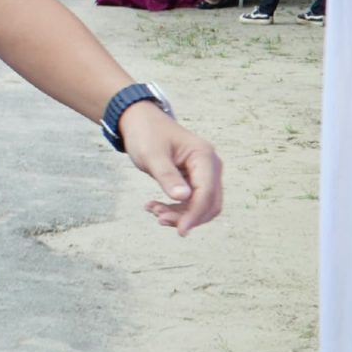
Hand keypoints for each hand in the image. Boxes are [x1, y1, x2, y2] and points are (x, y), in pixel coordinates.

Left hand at [122, 103, 224, 234]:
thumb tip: (183, 197)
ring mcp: (205, 173)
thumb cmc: (146, 134)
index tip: (180, 230)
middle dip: (187, 217)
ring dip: (180, 214)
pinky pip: (192, 201)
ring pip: (202, 205)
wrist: (140, 121)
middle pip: (210, 203)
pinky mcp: (196, 179)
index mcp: (204, 156)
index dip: (195, 214)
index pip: (207, 193)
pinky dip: (177, 209)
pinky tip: (155, 207)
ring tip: (153, 211)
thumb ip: (167, 176)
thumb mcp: (152, 155)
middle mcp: (210, 165)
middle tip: (159, 219)